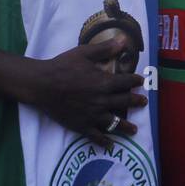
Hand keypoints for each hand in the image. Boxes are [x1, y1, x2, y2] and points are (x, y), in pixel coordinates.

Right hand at [20, 38, 146, 145]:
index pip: (126, 82)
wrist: (41, 85)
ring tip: (134, 129)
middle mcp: (102, 101)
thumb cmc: (62, 67)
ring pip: (114, 123)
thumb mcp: (84, 53)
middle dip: (136, 102)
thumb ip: (104, 49)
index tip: (140, 81)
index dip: (135, 81)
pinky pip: (96, 136)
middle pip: (124, 102)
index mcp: (104, 83)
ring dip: (126, 126)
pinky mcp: (81, 125)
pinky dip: (104, 141)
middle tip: (143, 102)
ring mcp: (92, 115)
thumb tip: (123, 41)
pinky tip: (110, 144)